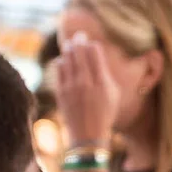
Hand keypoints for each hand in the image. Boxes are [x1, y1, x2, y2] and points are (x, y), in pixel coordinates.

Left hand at [54, 33, 119, 147]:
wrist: (88, 135)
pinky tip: (64, 60)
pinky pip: (58, 69)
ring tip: (70, 45)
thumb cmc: (104, 113)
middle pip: (79, 51)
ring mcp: (71, 87)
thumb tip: (96, 55)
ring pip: (67, 58)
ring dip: (68, 48)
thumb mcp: (113, 93)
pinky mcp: (61, 92)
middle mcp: (86, 82)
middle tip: (79, 36)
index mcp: (102, 82)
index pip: (95, 52)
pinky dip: (61, 61)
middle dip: (79, 40)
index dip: (92, 45)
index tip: (92, 44)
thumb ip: (105, 73)